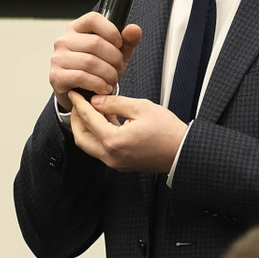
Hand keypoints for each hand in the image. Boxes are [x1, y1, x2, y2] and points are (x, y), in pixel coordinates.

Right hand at [49, 14, 142, 110]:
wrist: (82, 94)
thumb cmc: (98, 70)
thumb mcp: (116, 54)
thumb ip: (127, 41)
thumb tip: (134, 29)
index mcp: (77, 28)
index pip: (94, 19)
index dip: (111, 31)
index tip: (119, 45)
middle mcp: (64, 40)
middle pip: (95, 43)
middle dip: (113, 58)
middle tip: (118, 68)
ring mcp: (58, 58)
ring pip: (89, 61)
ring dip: (107, 74)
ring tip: (112, 80)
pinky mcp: (56, 76)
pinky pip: (81, 77)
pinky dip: (97, 84)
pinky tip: (103, 88)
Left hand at [67, 93, 186, 173]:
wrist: (183, 152)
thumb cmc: (168, 132)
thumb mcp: (141, 108)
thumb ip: (115, 102)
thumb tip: (97, 101)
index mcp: (113, 141)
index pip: (88, 119)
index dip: (79, 103)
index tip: (75, 94)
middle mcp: (111, 156)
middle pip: (81, 137)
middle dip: (76, 119)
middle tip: (78, 104)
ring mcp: (116, 162)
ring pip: (90, 145)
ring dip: (87, 127)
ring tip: (92, 109)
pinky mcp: (121, 163)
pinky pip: (102, 149)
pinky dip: (98, 135)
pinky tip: (106, 120)